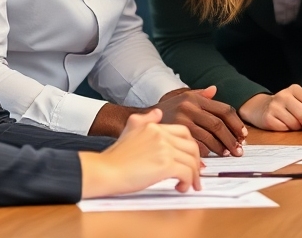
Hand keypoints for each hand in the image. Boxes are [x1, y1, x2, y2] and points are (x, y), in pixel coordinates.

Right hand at [79, 110, 202, 198]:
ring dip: (194, 175)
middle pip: (192, 146)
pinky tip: (180, 188)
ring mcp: (164, 149)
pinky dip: (188, 182)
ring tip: (189, 184)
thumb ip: (144, 120)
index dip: (190, 146)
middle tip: (195, 173)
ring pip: (192, 161)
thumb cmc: (115, 157)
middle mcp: (161, 134)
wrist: (104, 171)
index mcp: (154, 127)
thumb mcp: (129, 130)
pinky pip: (187, 172)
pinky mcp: (165, 165)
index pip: (184, 132)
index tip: (191, 158)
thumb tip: (158, 112)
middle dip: (196, 161)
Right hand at [151, 86, 247, 156]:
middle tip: (238, 150)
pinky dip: (204, 155)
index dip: (236, 124)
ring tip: (225, 155)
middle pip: (218, 125)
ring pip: (209, 138)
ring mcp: (180, 122)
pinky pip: (195, 148)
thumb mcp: (178, 98)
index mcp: (193, 98)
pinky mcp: (173, 136)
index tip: (243, 135)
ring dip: (220, 148)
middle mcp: (188, 108)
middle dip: (231, 139)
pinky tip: (209, 159)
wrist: (135, 122)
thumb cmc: (163, 112)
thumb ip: (198, 95)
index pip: (224, 109)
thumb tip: (215, 90)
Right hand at [239, 85, 301, 130]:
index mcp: (294, 89)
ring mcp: (274, 106)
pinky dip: (287, 130)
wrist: (259, 107)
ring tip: (293, 124)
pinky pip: (285, 129)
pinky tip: (283, 125)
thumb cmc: (285, 106)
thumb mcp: (297, 100)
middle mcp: (284, 95)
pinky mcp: (268, 118)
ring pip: (295, 123)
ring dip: (297, 128)